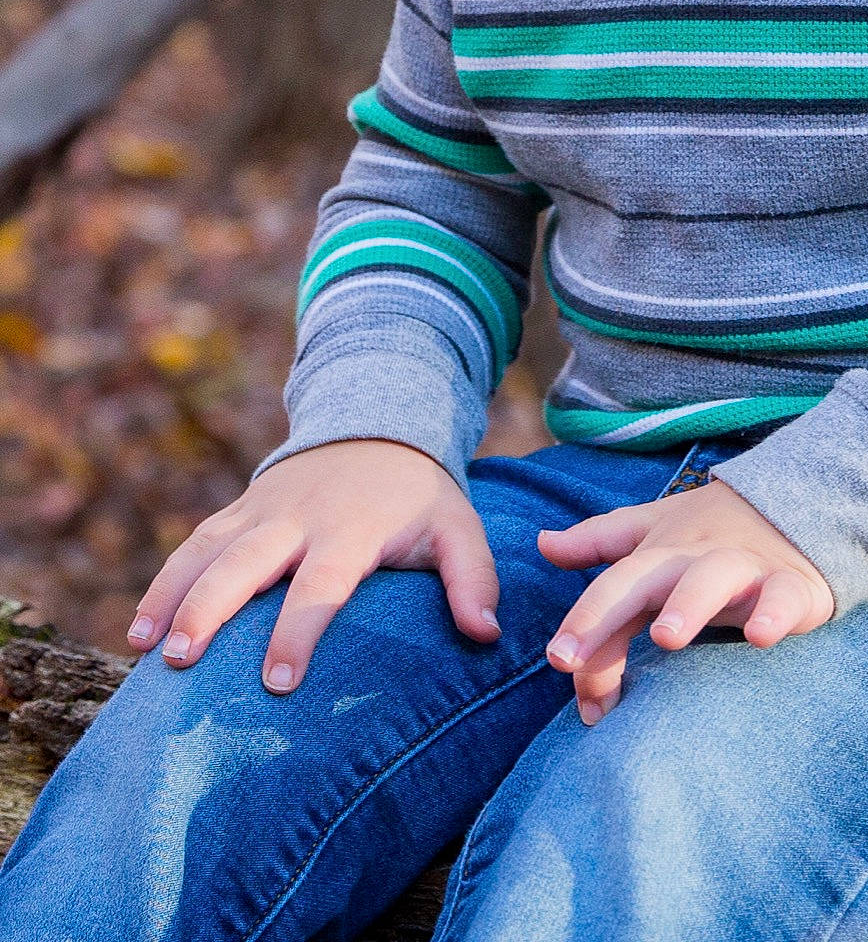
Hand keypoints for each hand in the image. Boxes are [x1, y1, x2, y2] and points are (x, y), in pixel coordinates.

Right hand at [126, 439, 498, 692]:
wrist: (376, 423)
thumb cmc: (418, 496)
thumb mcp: (458, 527)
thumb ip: (474, 579)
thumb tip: (487, 636)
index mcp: (352, 528)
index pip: (322, 584)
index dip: (299, 632)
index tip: (278, 683)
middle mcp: (297, 518)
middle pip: (246, 563)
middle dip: (211, 609)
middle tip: (182, 660)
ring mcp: (261, 510)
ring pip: (208, 550)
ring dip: (175, 595)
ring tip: (148, 648)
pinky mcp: (238, 510)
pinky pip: (194, 543)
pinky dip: (165, 581)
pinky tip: (141, 629)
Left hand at [536, 479, 833, 723]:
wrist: (799, 504)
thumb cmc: (713, 530)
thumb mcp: (654, 531)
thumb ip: (599, 541)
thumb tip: (543, 543)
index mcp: (657, 555)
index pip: (609, 588)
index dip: (580, 622)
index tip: (556, 663)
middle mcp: (692, 559)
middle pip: (642, 579)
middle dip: (602, 614)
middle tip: (567, 658)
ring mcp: (742, 569)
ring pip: (711, 580)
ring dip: (687, 604)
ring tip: (666, 637)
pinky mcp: (790, 585)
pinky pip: (783, 597)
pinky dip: (773, 612)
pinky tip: (760, 636)